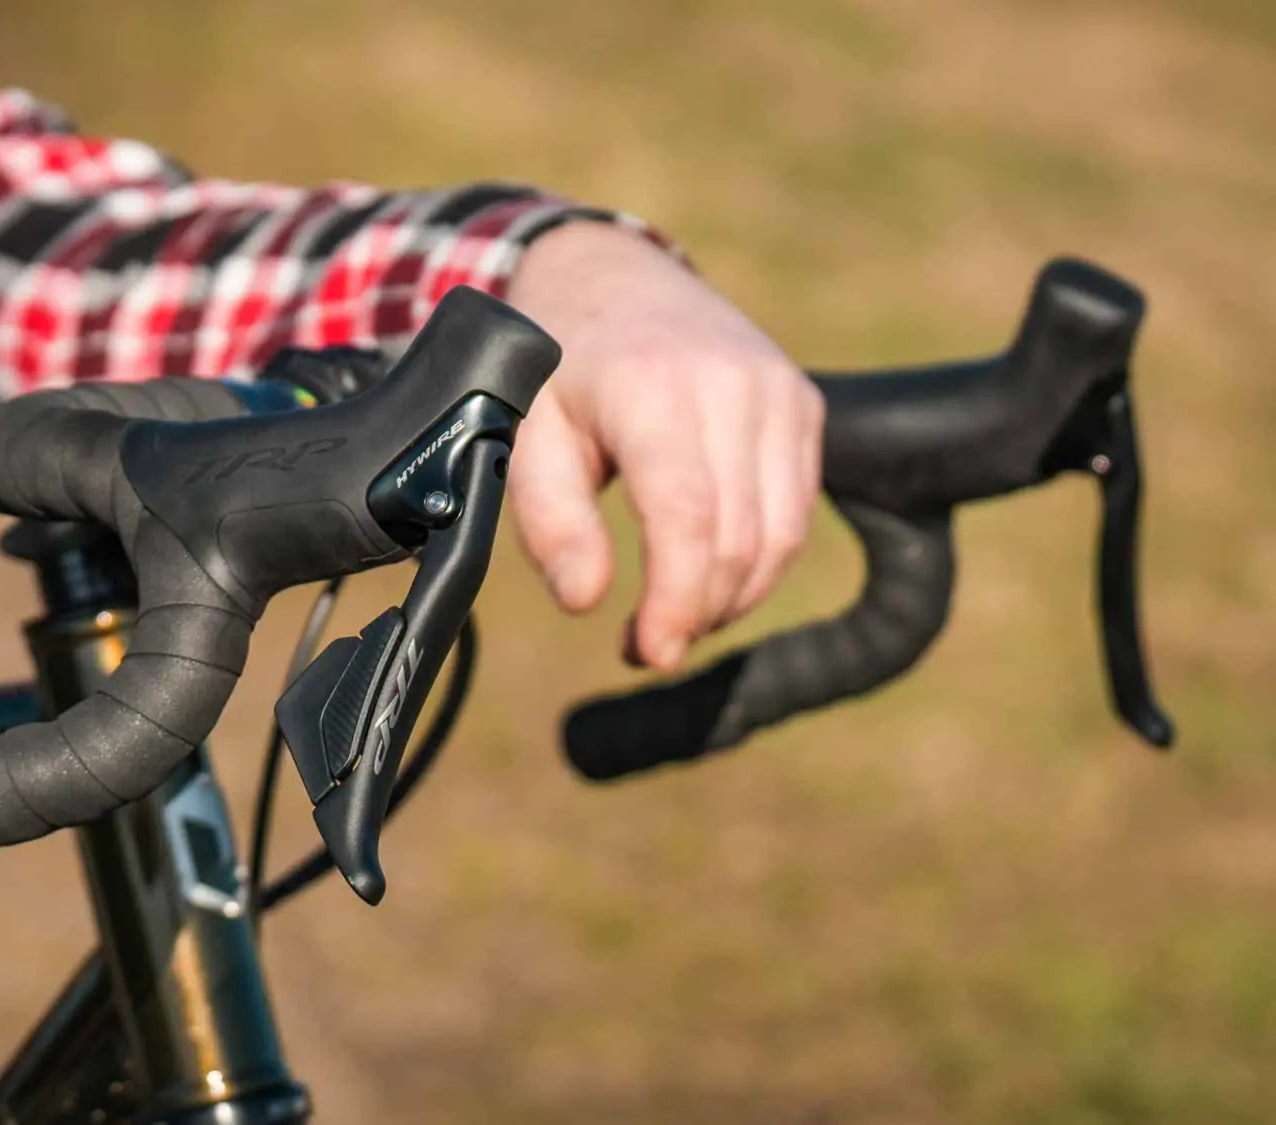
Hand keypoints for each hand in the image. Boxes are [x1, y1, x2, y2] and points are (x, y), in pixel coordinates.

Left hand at [504, 222, 824, 670]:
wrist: (610, 275)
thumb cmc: (556, 366)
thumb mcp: (524, 434)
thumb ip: (551, 520)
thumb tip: (585, 600)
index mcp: (650, 386)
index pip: (687, 516)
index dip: (675, 599)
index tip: (650, 649)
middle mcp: (729, 383)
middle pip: (738, 537)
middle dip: (696, 611)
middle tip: (647, 645)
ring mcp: (776, 389)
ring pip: (780, 535)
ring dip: (732, 597)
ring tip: (676, 616)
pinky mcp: (801, 403)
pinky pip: (796, 510)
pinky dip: (760, 562)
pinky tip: (710, 576)